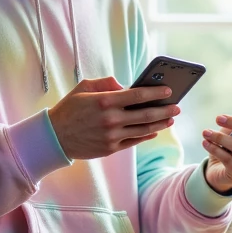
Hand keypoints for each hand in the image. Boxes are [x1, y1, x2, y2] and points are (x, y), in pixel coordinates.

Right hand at [49, 76, 179, 160]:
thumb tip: (125, 85)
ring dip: (159, 124)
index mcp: (105, 101)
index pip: (137, 95)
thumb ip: (106, 83)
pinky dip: (146, 136)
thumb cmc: (69, 109)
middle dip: (164, 110)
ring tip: (170, 119)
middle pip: (145, 114)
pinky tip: (155, 131)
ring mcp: (112, 136)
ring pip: (143, 130)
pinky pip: (134, 141)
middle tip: (176, 107)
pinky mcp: (110, 149)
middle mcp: (111, 119)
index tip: (168, 90)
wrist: (54, 137)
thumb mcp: (83, 88)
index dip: (155, 92)